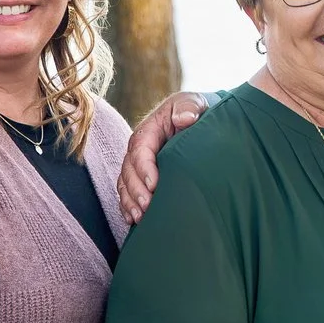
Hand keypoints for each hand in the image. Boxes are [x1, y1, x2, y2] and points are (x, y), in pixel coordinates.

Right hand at [119, 91, 208, 222]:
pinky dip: (127, 206)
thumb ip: (189, 106)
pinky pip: (127, 192)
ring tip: (139, 218)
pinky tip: (132, 220)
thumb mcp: (194, 102)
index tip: (154, 184)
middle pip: (128, 170)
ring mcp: (138, 164)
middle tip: (147, 207)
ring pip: (125, 184)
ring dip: (130, 202)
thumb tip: (184, 118)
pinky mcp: (141, 176)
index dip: (144, 167)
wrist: (198, 120)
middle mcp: (139, 148)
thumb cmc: (195, 111)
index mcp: (149, 130)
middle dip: (136, 190)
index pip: (140, 149)